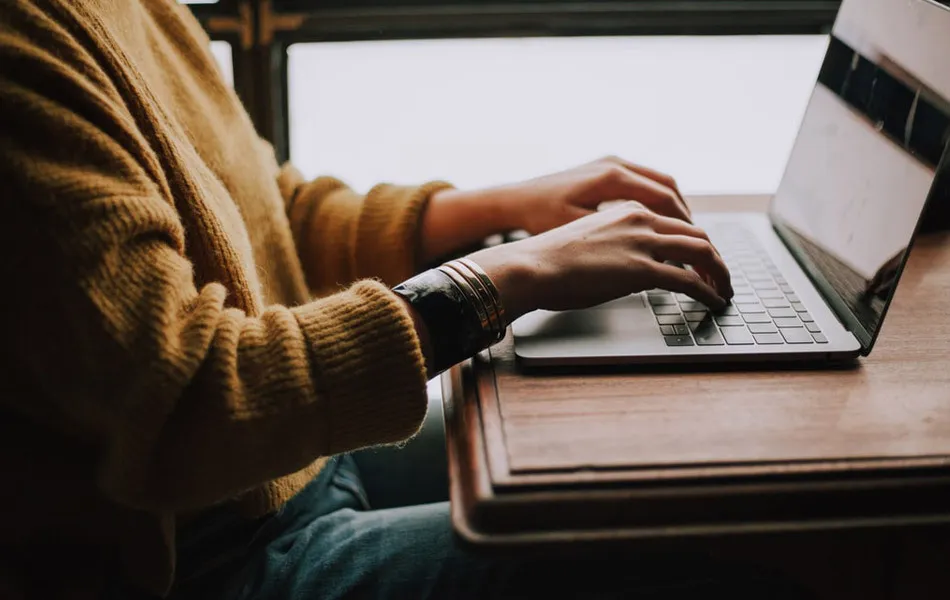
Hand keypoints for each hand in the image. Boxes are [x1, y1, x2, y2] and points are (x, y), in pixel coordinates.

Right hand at [467, 201, 732, 320]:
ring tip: (724, 290)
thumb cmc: (547, 259)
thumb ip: (614, 246)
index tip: (701, 260)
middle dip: (715, 257)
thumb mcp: (587, 242)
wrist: (530, 265)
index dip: (695, 242)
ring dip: (719, 273)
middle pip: (696, 234)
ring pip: (701, 252)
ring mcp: (643, 242)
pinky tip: (714, 301)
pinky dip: (709, 291)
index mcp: (627, 210)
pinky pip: (690, 280)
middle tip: (722, 276)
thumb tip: (625, 269)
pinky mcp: (642, 269)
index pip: (675, 222)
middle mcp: (640, 219)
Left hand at [495, 155, 691, 234]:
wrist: (514, 200)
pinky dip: (658, 201)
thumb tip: (654, 255)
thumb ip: (618, 239)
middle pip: (668, 189)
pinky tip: (660, 223)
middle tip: (699, 245)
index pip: (665, 200)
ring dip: (675, 209)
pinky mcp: (605, 168)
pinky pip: (644, 182)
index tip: (697, 248)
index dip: (685, 227)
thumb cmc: (540, 218)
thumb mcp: (580, 231)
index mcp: (612, 178)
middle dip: (686, 219)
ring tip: (685, 236)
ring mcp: (611, 163)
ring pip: (659, 183)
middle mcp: (615, 164)